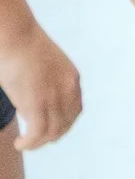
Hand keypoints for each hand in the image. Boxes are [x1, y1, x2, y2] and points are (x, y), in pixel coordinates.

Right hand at [0, 24, 80, 150]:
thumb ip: (43, 81)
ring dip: (38, 142)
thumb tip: (29, 98)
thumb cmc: (21, 45)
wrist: (16, 35)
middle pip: (66, 123)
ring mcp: (54, 97)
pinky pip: (38, 133)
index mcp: (71, 79)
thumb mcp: (42, 64)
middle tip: (33, 139)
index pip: (74, 109)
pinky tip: (20, 143)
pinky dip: (30, 143)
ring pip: (53, 131)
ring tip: (24, 144)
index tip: (47, 127)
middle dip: (51, 134)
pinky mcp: (37, 103)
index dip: (62, 122)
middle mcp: (68, 89)